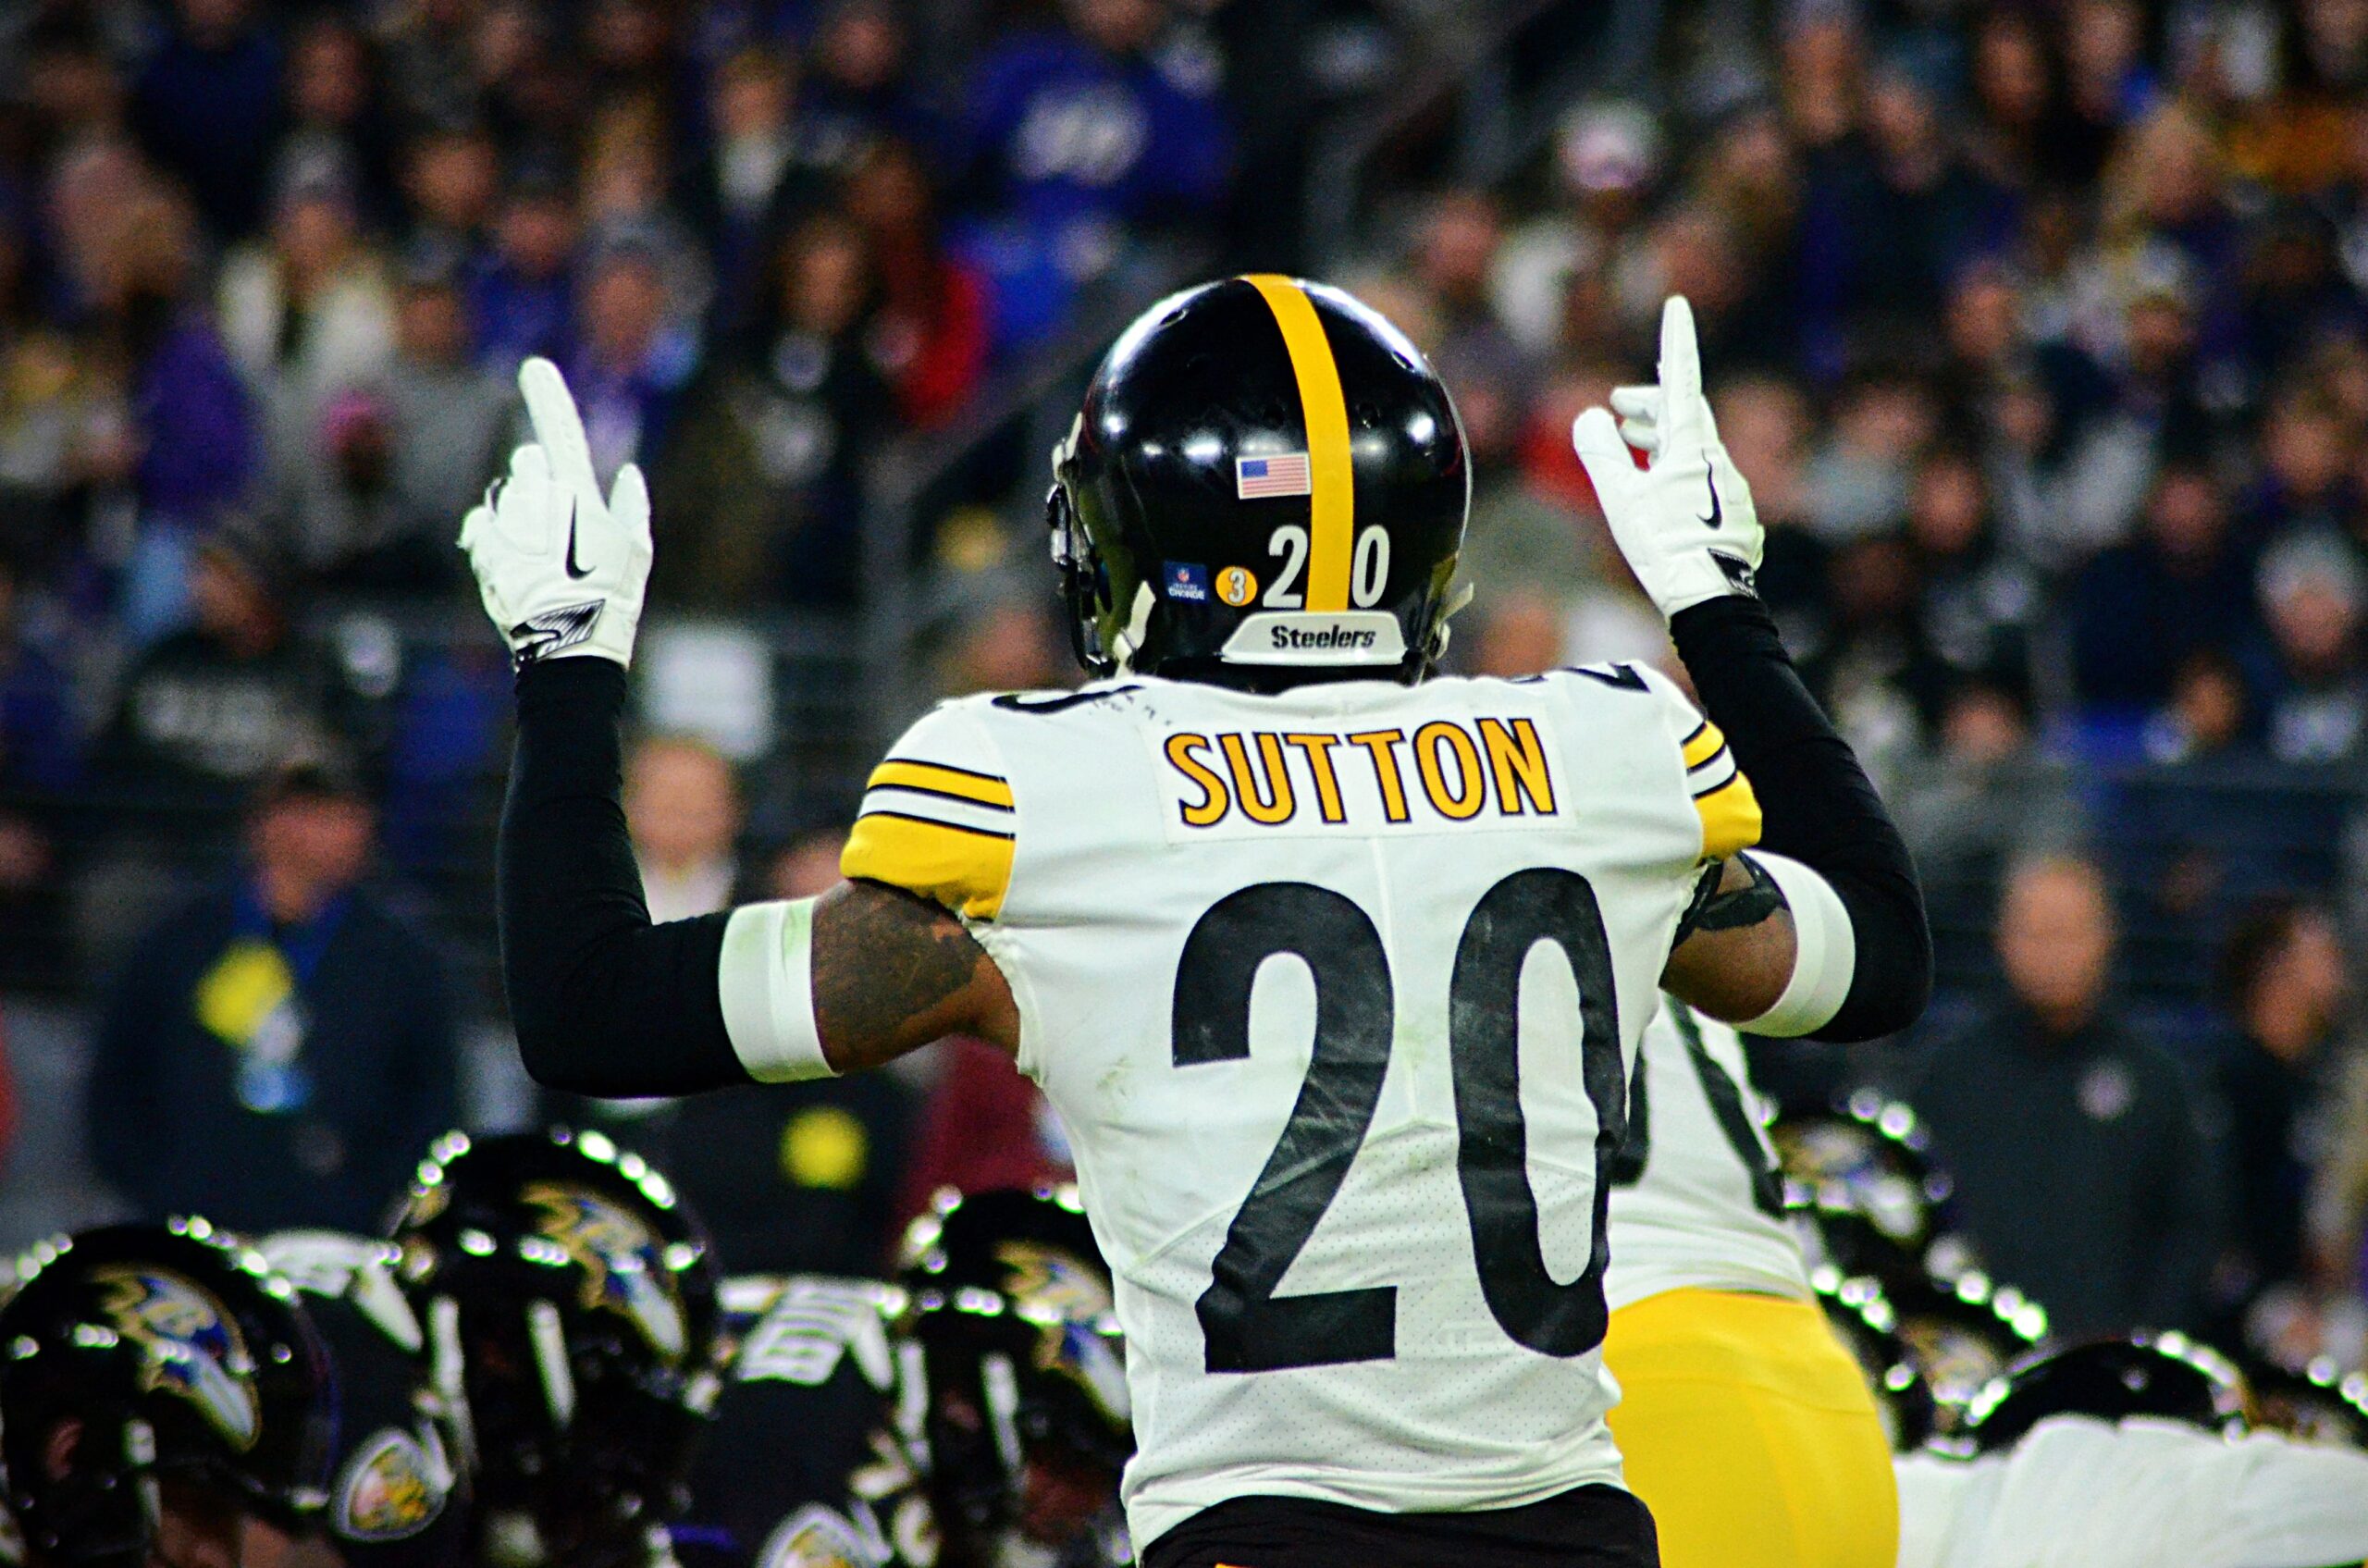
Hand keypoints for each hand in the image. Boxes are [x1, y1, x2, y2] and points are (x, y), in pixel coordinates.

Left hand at [459, 358, 652, 667]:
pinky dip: (491, 532)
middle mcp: (538, 496)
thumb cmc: (613, 597)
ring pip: (507, 494)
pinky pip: (480, 521)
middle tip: (557, 517)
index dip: (547, 394)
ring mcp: (508, 520)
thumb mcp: (637, 551)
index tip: (533, 366)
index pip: (561, 430)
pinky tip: (510, 559)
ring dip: (520, 511)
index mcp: (578, 491)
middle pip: (528, 461)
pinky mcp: (483, 545)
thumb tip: (628, 473)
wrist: (569, 642)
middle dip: (539, 477)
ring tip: (539, 554)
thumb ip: (631, 505)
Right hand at [1570, 297, 1762, 620]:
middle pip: (1685, 414)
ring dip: (1661, 441)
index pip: (1680, 380)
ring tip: (1632, 450)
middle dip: (1651, 403)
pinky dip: (1677, 475)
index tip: (1677, 305)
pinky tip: (1660, 499)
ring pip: (1694, 449)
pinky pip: (1704, 481)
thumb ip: (1601, 452)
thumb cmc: (1661, 546)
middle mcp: (1718, 460)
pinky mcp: (1737, 515)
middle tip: (1619, 403)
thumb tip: (1589, 417)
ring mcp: (1732, 488)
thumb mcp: (1619, 498)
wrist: (1710, 599)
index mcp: (1691, 448)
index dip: (1676, 340)